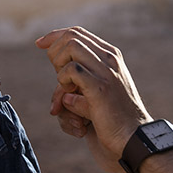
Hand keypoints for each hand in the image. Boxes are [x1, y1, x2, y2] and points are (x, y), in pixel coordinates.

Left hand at [35, 27, 151, 172]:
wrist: (133, 139)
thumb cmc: (113, 119)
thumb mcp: (96, 93)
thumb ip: (79, 82)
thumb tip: (58, 83)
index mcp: (111, 56)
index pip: (77, 32)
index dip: (55, 36)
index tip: (39, 44)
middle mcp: (110, 59)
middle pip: (71, 36)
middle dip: (54, 52)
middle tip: (56, 77)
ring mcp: (107, 72)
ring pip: (71, 46)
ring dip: (59, 66)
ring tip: (64, 87)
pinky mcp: (100, 88)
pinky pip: (72, 70)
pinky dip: (63, 81)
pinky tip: (68, 97)